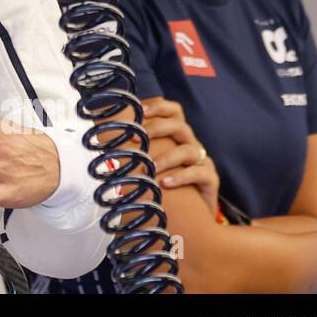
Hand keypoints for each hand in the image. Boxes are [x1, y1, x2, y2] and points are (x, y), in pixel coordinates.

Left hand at [144, 98, 218, 215]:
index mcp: (177, 135)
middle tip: (137, 138)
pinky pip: (199, 173)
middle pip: (180, 126)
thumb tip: (106, 140)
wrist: (194, 209)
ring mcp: (202, 161)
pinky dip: (181, 177)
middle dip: (157, 128)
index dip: (158, 106)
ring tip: (150, 168)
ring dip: (167, 158)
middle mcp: (191, 144)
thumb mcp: (152, 160)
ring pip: (189, 150)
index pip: (174, 112)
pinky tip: (165, 183)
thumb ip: (137, 148)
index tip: (139, 110)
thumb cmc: (166, 180)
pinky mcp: (210, 179)